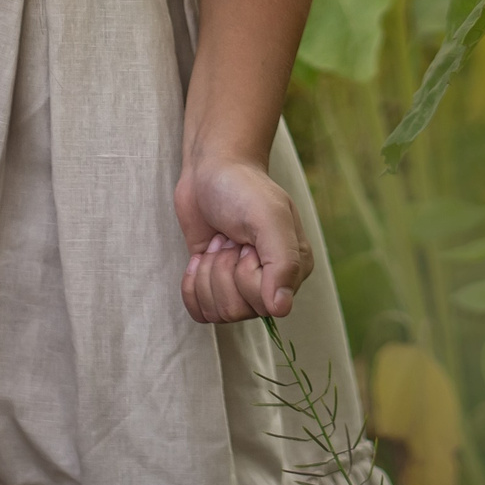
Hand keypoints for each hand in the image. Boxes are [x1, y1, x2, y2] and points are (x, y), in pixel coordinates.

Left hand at [175, 154, 310, 323]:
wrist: (211, 171)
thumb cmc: (243, 188)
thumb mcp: (268, 217)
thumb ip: (282, 262)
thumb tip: (281, 308)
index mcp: (294, 270)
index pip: (264, 303)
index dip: (244, 272)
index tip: (246, 241)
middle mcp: (270, 284)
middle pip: (236, 310)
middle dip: (221, 269)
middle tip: (229, 238)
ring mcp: (240, 287)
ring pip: (216, 313)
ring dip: (206, 273)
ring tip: (218, 243)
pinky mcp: (213, 285)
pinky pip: (200, 312)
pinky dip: (191, 286)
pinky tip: (199, 259)